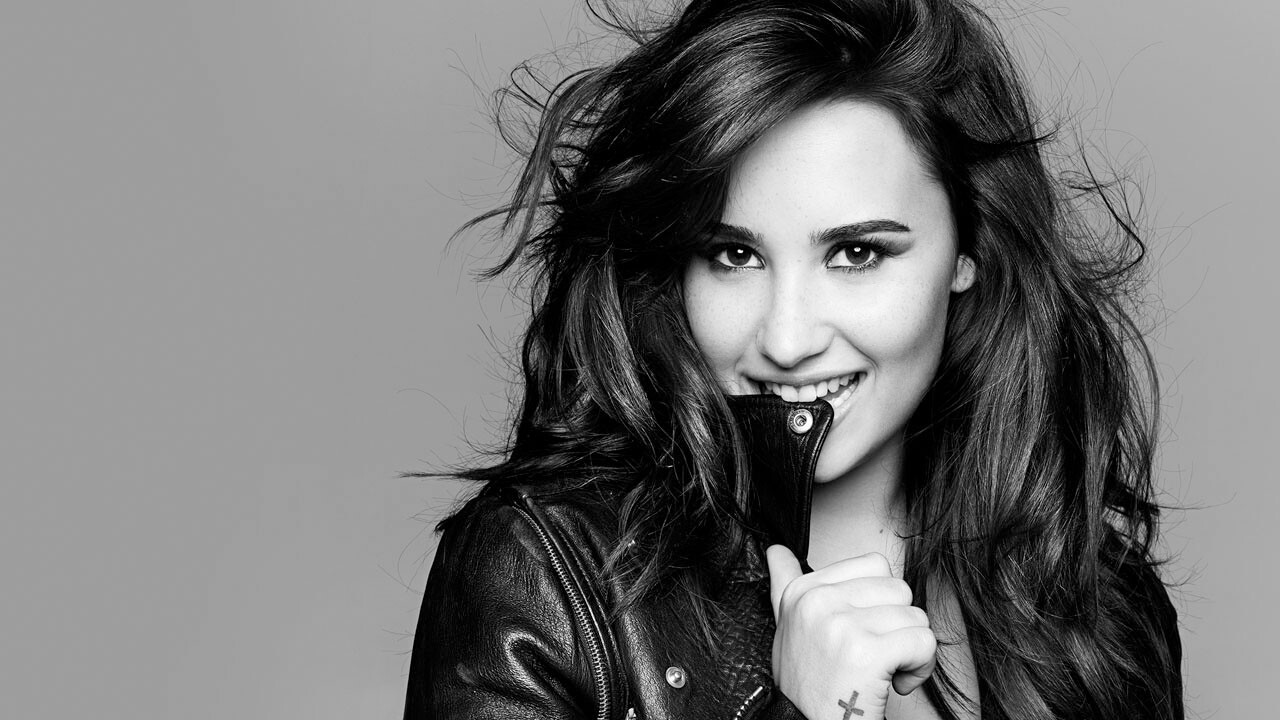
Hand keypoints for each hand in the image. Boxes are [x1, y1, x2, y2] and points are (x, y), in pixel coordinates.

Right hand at [767, 545, 935, 719]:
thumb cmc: (808, 685)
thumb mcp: (788, 628)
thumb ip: (785, 583)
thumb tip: (777, 550)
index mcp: (803, 591)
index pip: (874, 565)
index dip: (879, 601)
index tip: (862, 630)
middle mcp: (818, 602)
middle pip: (898, 589)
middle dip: (898, 626)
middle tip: (876, 656)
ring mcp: (842, 625)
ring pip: (915, 616)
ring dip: (910, 650)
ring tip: (884, 671)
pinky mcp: (867, 652)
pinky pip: (923, 641)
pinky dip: (920, 667)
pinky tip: (895, 683)